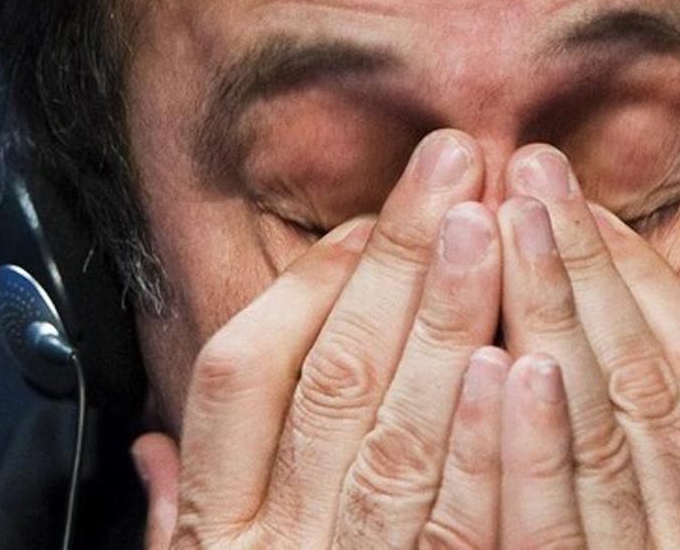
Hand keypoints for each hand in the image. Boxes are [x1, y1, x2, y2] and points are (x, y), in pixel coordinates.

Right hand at [131, 130, 513, 547]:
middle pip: (336, 379)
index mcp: (218, 533)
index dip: (305, 288)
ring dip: (450, 320)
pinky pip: (472, 521)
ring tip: (493, 226)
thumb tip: (150, 449)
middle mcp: (285, 546)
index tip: (363, 222)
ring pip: (407, 434)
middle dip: (398, 262)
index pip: (241, 376)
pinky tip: (529, 361)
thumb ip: (179, 517)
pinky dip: (495, 440)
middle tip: (452, 167)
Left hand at [493, 144, 679, 548]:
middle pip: (647, 379)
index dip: (657, 290)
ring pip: (595, 425)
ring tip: (509, 224)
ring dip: (552, 316)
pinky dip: (528, 443)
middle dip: (589, 266)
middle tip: (535, 175)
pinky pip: (544, 523)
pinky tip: (498, 361)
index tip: (597, 215)